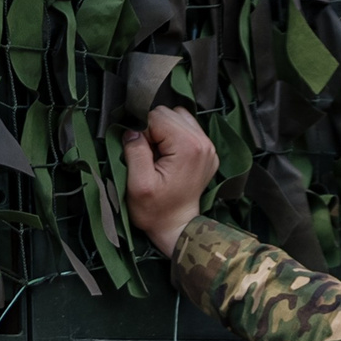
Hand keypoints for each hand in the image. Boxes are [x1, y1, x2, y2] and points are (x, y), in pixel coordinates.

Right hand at [122, 106, 219, 258]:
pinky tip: (169, 156)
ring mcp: (208, 147)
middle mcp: (203, 142)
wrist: (175, 228)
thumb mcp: (137, 184)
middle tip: (151, 158)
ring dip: (164, 132)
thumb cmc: (155, 211)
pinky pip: (187, 128)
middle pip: (169, 113)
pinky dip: (174, 137)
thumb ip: (135, 151)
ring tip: (160, 157)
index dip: (144, 132)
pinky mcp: (207, 152)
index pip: (157, 116)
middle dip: (154, 131)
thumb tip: (132, 131)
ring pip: (178, 117)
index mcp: (188, 147)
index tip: (144, 156)